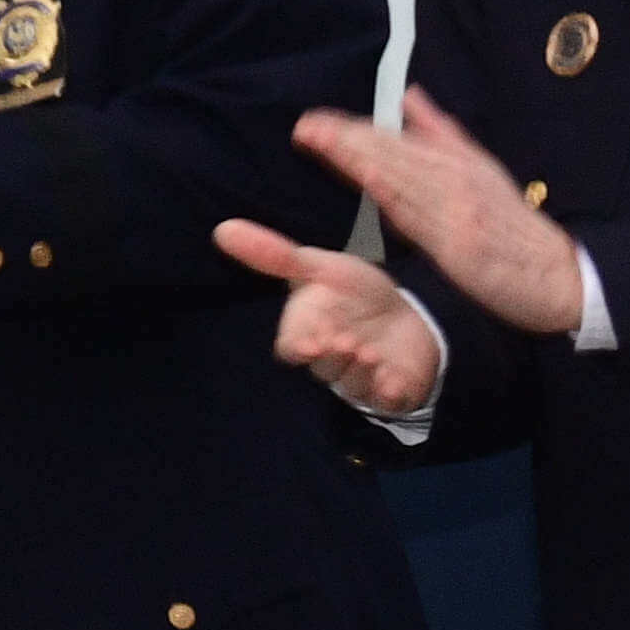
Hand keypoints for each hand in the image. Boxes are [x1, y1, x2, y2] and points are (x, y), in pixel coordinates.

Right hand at [216, 216, 455, 419]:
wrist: (407, 313)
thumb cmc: (354, 292)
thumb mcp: (319, 267)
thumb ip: (275, 255)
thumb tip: (223, 228)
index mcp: (308, 333)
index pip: (292, 347)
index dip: (299, 347)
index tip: (309, 343)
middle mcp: (330, 360)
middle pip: (323, 367)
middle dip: (334, 357)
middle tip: (348, 341)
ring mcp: (361, 378)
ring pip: (352, 385)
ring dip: (361, 373)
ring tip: (372, 354)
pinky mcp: (392, 391)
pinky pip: (388, 402)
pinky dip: (389, 394)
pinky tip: (393, 382)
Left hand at [288, 94, 585, 341]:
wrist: (560, 274)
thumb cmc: (515, 228)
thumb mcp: (483, 170)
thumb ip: (441, 134)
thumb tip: (408, 96)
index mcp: (456, 162)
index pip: (394, 140)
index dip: (353, 129)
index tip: (314, 121)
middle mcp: (454, 178)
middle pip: (392, 152)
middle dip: (345, 137)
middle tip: (304, 126)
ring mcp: (456, 209)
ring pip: (400, 175)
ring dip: (357, 154)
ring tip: (319, 139)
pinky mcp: (460, 241)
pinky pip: (419, 213)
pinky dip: (391, 189)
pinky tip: (364, 174)